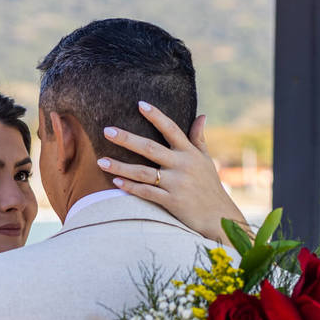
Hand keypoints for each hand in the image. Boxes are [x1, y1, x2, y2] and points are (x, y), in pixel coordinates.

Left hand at [99, 101, 249, 243]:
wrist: (218, 215)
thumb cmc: (210, 186)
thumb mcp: (206, 160)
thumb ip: (199, 138)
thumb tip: (202, 115)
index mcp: (189, 152)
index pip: (171, 129)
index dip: (156, 116)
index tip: (140, 104)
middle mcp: (182, 165)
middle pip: (150, 148)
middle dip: (127, 139)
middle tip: (106, 130)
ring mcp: (176, 183)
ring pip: (143, 172)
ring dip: (120, 166)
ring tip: (101, 161)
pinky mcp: (171, 201)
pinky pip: (146, 192)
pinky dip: (131, 187)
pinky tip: (116, 182)